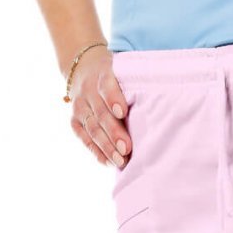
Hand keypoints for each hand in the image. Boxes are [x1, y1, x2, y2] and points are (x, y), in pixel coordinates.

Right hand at [67, 46, 131, 167]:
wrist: (84, 69)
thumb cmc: (115, 78)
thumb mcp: (122, 74)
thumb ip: (134, 89)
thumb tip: (158, 112)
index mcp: (103, 76)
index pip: (107, 87)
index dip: (113, 99)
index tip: (122, 113)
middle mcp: (88, 91)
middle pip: (101, 114)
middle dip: (114, 132)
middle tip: (127, 148)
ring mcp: (80, 108)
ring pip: (92, 129)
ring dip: (106, 147)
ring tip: (120, 161)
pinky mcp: (75, 122)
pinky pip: (85, 139)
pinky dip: (97, 152)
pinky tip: (108, 163)